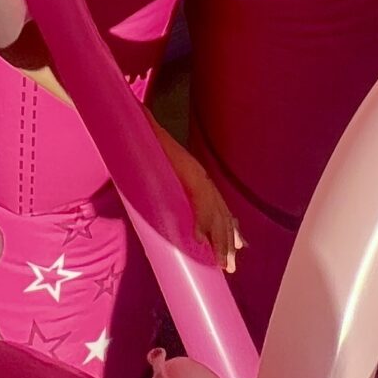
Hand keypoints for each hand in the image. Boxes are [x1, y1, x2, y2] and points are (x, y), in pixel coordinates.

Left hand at [154, 126, 242, 272]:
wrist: (153, 134)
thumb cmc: (149, 141)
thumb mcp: (150, 137)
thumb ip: (147, 128)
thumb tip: (139, 111)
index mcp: (189, 168)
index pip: (201, 194)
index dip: (202, 217)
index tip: (197, 239)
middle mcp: (202, 178)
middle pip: (217, 210)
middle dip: (221, 238)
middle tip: (222, 265)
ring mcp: (206, 185)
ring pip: (223, 214)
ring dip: (228, 240)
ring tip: (230, 266)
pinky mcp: (203, 193)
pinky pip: (223, 212)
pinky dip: (231, 229)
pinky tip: (239, 246)